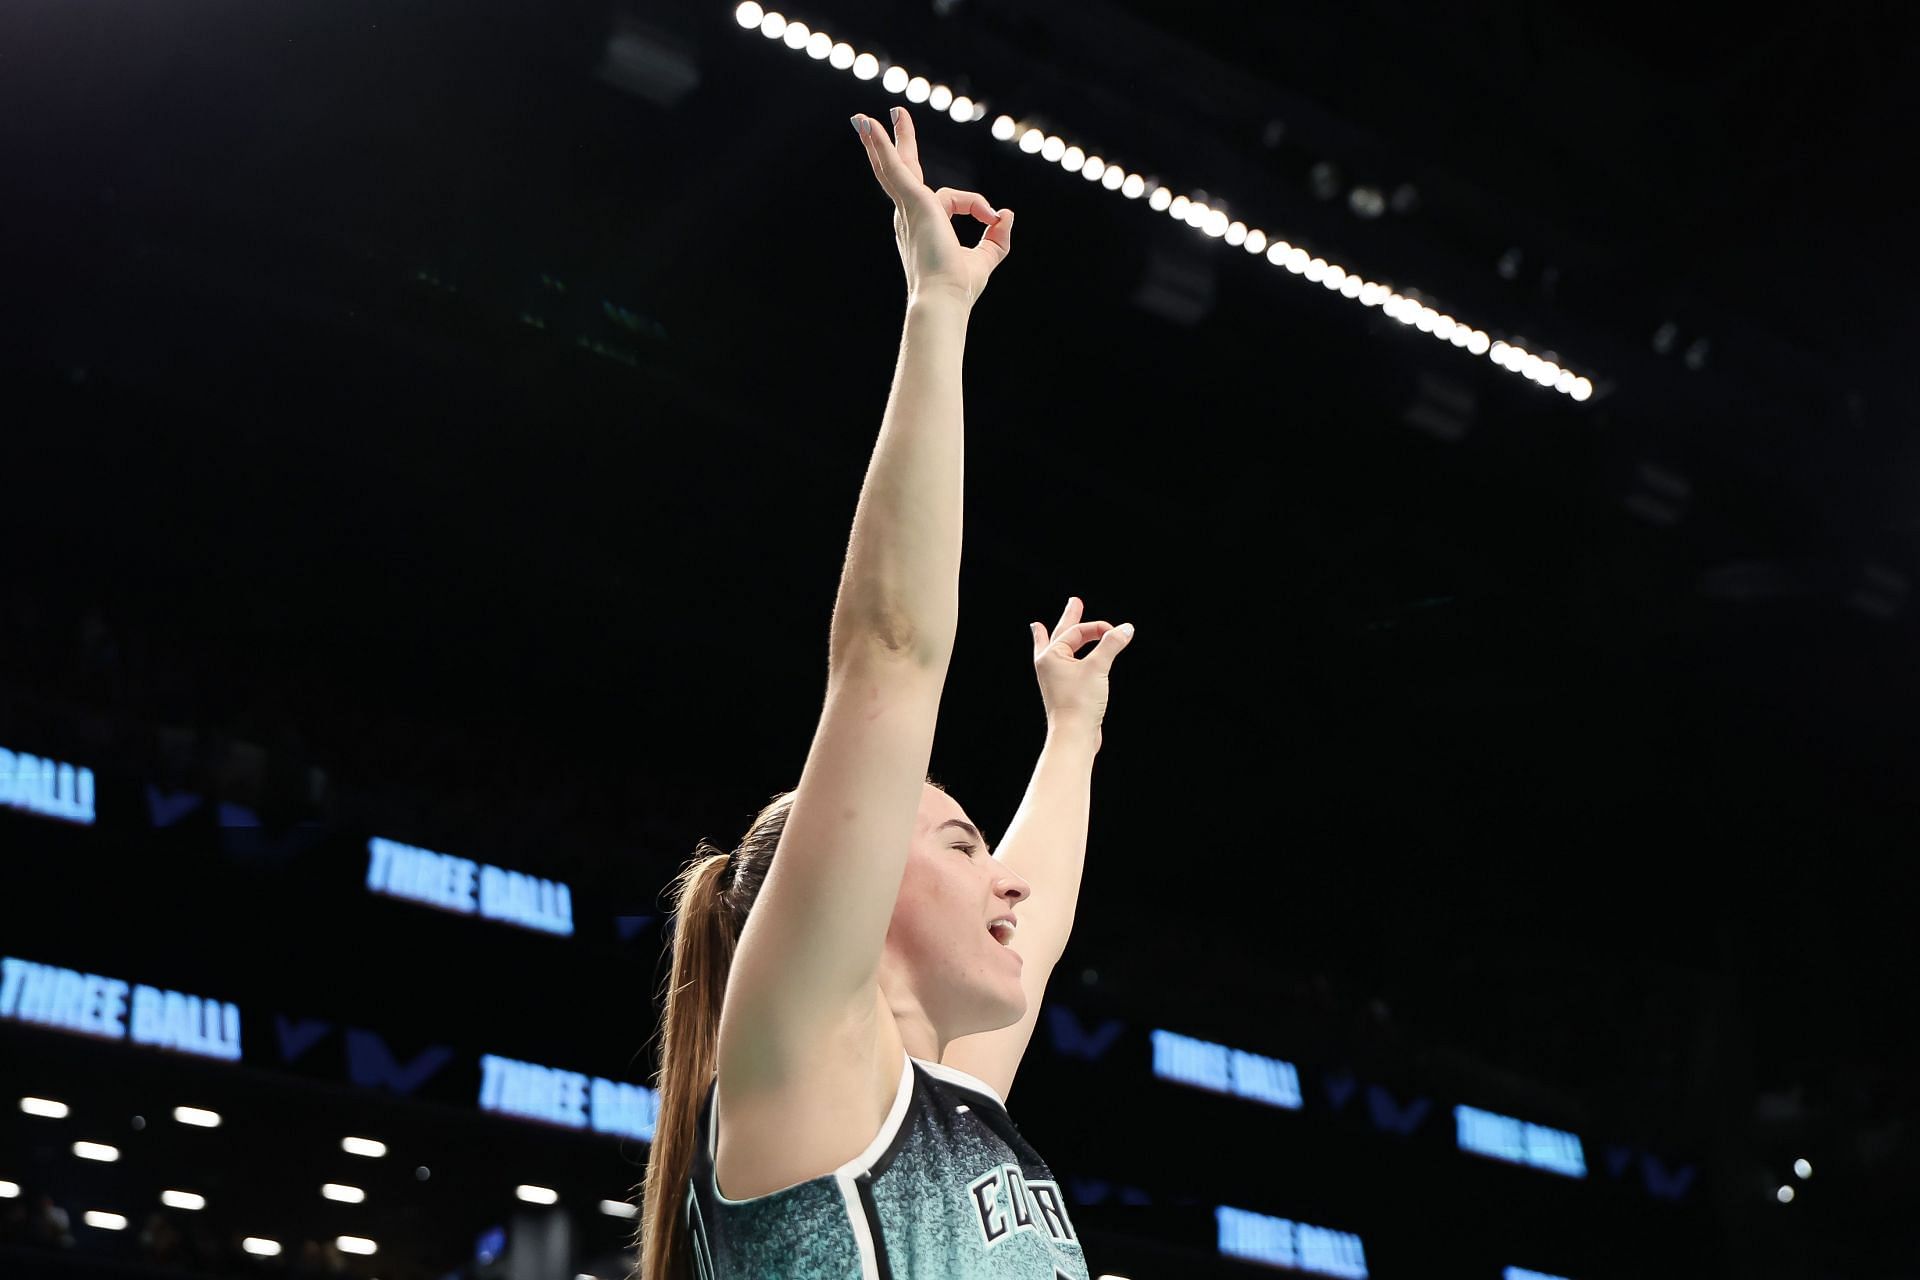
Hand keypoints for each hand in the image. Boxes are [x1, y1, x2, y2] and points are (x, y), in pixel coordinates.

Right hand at [852, 106, 1013, 306]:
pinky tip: (870, 124)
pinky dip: (881, 146)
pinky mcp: (912, 201)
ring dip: (880, 140)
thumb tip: (1006, 214)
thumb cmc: (958, 288)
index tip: (994, 217)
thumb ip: (998, 237)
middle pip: (903, 172)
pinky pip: (894, 167)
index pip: (952, 200)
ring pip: (892, 167)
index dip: (977, 205)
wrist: (942, 300)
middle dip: (899, 144)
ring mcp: (908, 209)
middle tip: (894, 116)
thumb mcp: (985, 258)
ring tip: (863, 118)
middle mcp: (909, 217)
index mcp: (923, 228)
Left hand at [1029, 597, 1132, 740]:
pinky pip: (1062, 666)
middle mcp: (1048, 665)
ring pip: (1060, 650)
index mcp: (1050, 655)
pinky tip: (1057, 658)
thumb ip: (1112, 644)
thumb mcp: (1098, 668)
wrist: (1074, 736)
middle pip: (1061, 633)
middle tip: (1075, 602)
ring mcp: (1054, 678)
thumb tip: (1126, 628)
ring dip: (1061, 637)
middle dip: (1070, 617)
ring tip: (1041, 626)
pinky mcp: (1064, 691)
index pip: (1076, 632)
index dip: (1098, 628)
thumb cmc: (1080, 703)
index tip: (1118, 632)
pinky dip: (1061, 658)